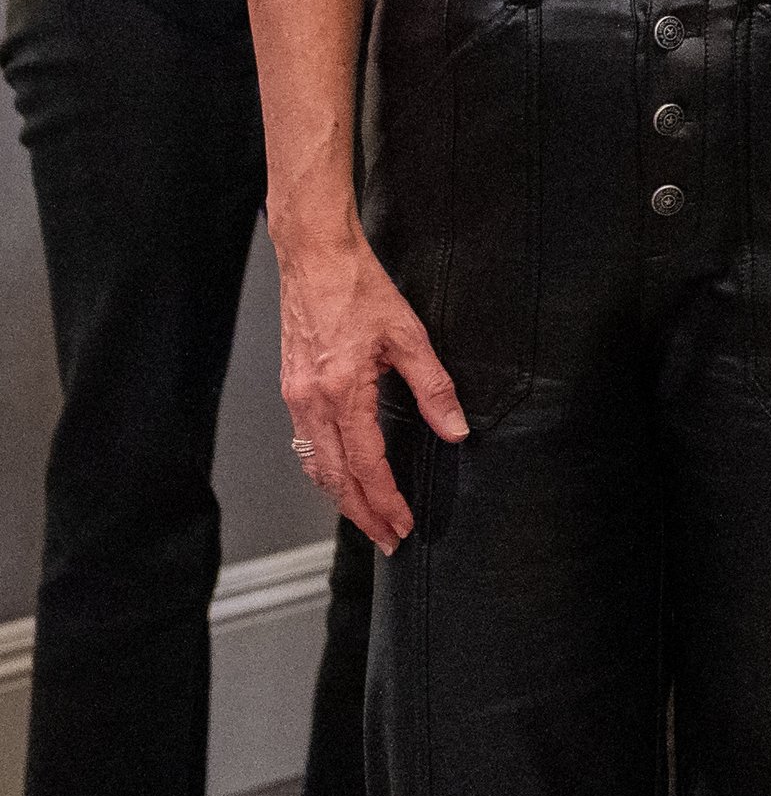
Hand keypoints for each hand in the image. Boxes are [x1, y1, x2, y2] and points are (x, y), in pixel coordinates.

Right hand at [276, 225, 467, 550]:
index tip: (404, 524)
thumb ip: (434, 387)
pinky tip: (340, 477)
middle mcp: (311, 401)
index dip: (386, 500)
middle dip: (363, 514)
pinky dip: (324, 470)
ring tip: (368, 518)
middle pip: (335, 478)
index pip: (367, 465)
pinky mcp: (291, 388)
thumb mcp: (408, 335)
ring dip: (341, 498)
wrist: (314, 256)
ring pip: (316, 465)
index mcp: (342, 391)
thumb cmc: (357, 287)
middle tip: (388, 539)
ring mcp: (296, 396)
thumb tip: (455, 429)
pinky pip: (306, 443)